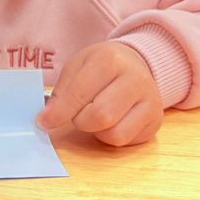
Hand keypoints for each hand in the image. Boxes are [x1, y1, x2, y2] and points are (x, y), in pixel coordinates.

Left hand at [36, 42, 162, 145]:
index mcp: (110, 59)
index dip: (59, 112)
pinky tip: (111, 121)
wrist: (135, 63)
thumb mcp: (77, 68)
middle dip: (80, 121)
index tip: (43, 122)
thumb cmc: (100, 67)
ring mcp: (150, 100)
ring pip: (114, 133)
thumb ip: (61, 92)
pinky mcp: (156, 120)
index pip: (80, 93)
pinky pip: (126, 140)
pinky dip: (110, 136)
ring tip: (96, 115)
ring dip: (96, 131)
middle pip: (100, 116)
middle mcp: (135, 78)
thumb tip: (47, 119)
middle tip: (77, 115)